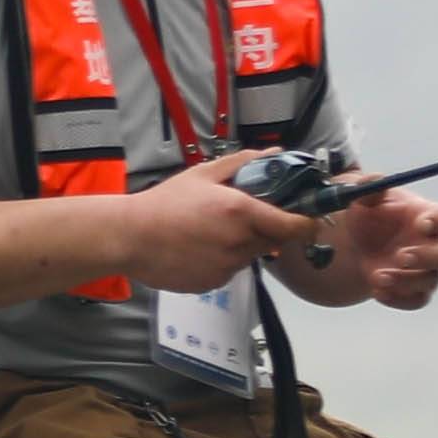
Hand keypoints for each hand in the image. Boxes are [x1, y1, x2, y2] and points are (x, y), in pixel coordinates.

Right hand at [108, 158, 320, 291]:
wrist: (130, 238)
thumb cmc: (165, 203)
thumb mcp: (204, 174)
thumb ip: (244, 163)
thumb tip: (276, 153)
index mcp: (241, 212)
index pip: (294, 226)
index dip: (306, 223)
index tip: (308, 218)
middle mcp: (239, 243)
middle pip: (274, 241)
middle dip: (268, 230)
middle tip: (244, 217)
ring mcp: (227, 267)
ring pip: (251, 256)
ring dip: (244, 244)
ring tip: (211, 231)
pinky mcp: (214, 283)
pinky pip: (231, 271)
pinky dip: (224, 260)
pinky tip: (199, 248)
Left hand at [283, 184, 437, 310]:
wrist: (355, 241)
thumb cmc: (368, 214)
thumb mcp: (362, 199)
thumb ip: (368, 189)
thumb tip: (375, 178)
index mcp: (425, 216)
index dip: (437, 221)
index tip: (422, 224)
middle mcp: (431, 243)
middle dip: (427, 257)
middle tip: (401, 257)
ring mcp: (425, 269)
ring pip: (432, 280)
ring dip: (407, 280)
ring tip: (378, 276)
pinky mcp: (412, 289)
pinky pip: (418, 300)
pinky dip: (399, 299)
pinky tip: (377, 290)